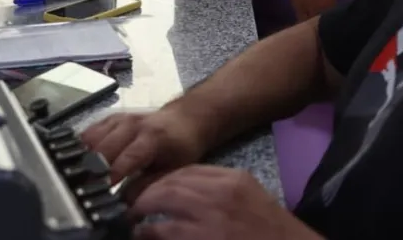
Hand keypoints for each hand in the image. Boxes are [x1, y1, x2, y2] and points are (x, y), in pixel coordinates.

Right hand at [80, 107, 205, 186]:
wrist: (184, 118)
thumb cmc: (181, 146)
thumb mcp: (172, 169)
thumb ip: (148, 186)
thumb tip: (124, 203)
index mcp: (152, 138)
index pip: (127, 158)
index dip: (111, 176)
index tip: (99, 192)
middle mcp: (133, 125)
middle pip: (104, 148)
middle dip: (92, 170)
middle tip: (86, 189)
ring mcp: (120, 119)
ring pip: (92, 138)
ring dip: (84, 158)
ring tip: (82, 176)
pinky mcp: (110, 118)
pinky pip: (90, 131)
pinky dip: (83, 147)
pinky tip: (81, 160)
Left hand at [132, 165, 321, 239]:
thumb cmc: (270, 231)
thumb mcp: (250, 198)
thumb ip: (221, 190)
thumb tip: (183, 192)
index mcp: (234, 180)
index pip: (188, 170)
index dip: (163, 179)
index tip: (149, 189)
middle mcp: (220, 194)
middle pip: (171, 183)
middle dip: (146, 193)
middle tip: (132, 205)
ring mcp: (210, 219)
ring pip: (164, 203)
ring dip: (142, 212)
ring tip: (133, 222)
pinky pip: (165, 233)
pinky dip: (150, 234)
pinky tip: (144, 237)